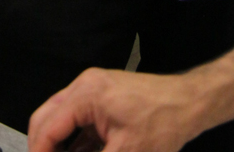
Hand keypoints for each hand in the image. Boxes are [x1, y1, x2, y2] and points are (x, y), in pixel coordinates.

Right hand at [27, 68, 201, 151]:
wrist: (190, 103)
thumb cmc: (162, 122)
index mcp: (85, 94)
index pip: (47, 127)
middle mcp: (84, 87)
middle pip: (47, 118)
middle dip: (44, 147)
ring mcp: (93, 92)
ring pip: (61, 121)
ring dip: (59, 146)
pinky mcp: (103, 101)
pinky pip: (78, 122)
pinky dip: (75, 144)